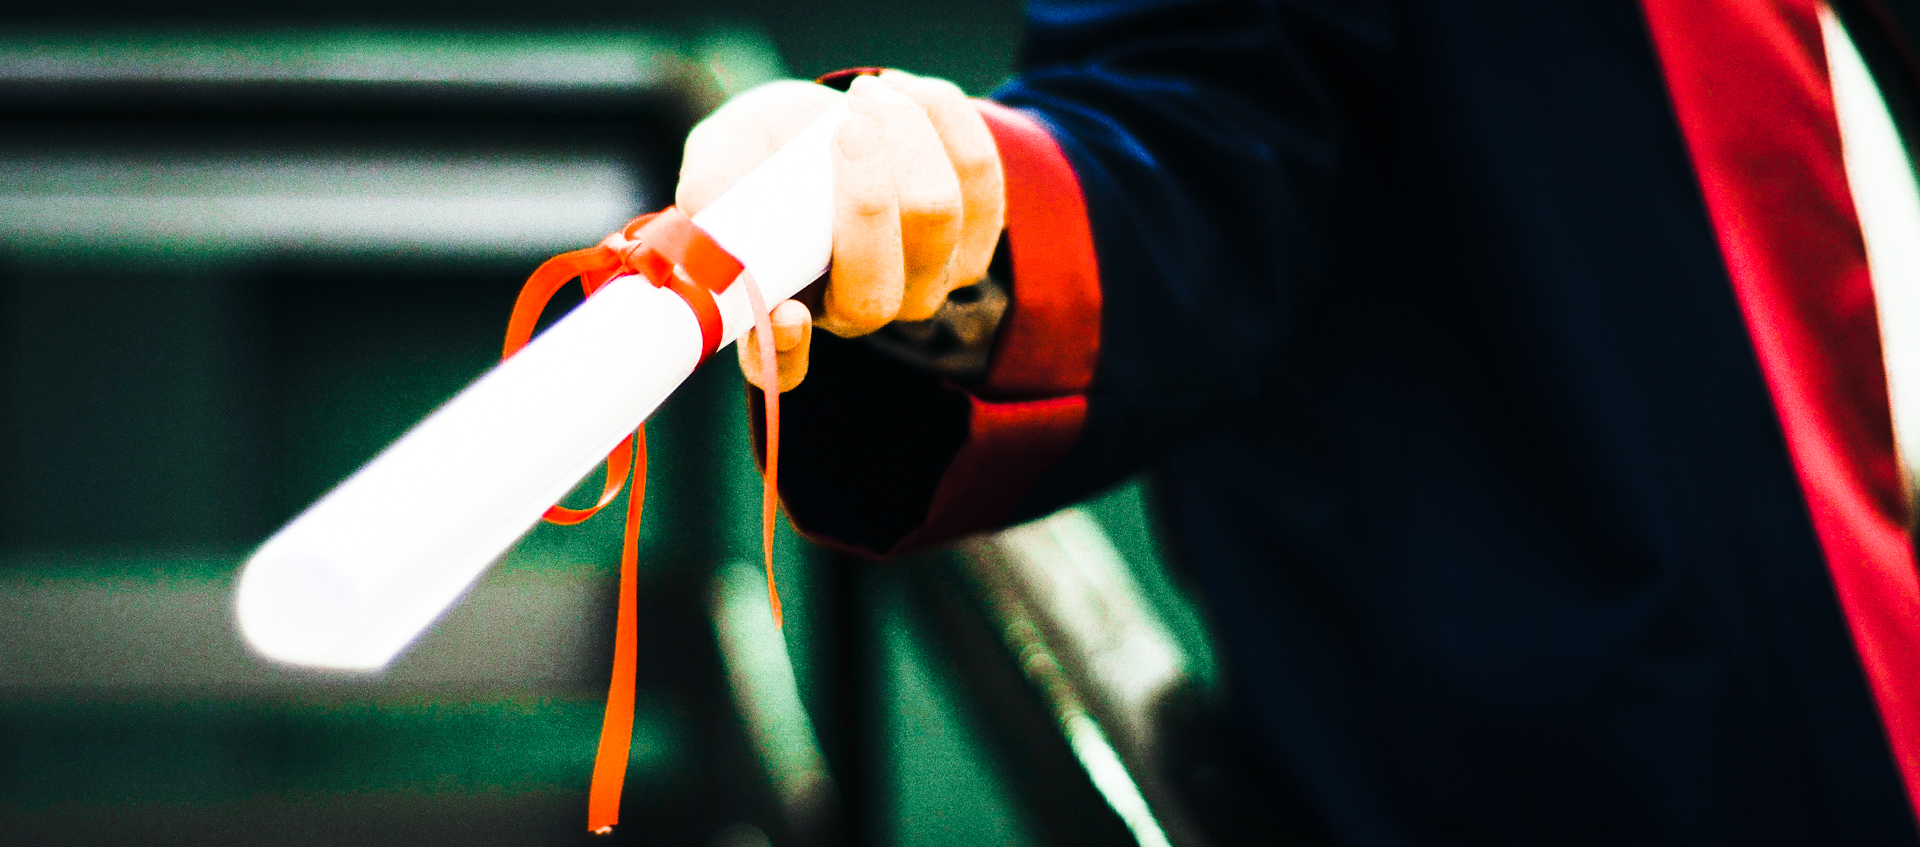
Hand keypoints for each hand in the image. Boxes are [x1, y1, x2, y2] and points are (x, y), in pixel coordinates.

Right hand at [675, 71, 1005, 391]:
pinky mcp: (977, 234)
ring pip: (937, 216)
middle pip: (876, 284)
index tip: (786, 313)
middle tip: (845, 124)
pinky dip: (942, 119)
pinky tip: (902, 91)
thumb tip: (703, 203)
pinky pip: (979, 175)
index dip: (787, 351)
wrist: (836, 119)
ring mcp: (927, 280)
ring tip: (864, 95)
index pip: (784, 365)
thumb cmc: (770, 148)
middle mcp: (861, 310)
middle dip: (866, 195)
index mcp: (787, 310)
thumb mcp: (726, 150)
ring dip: (904, 136)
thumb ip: (711, 178)